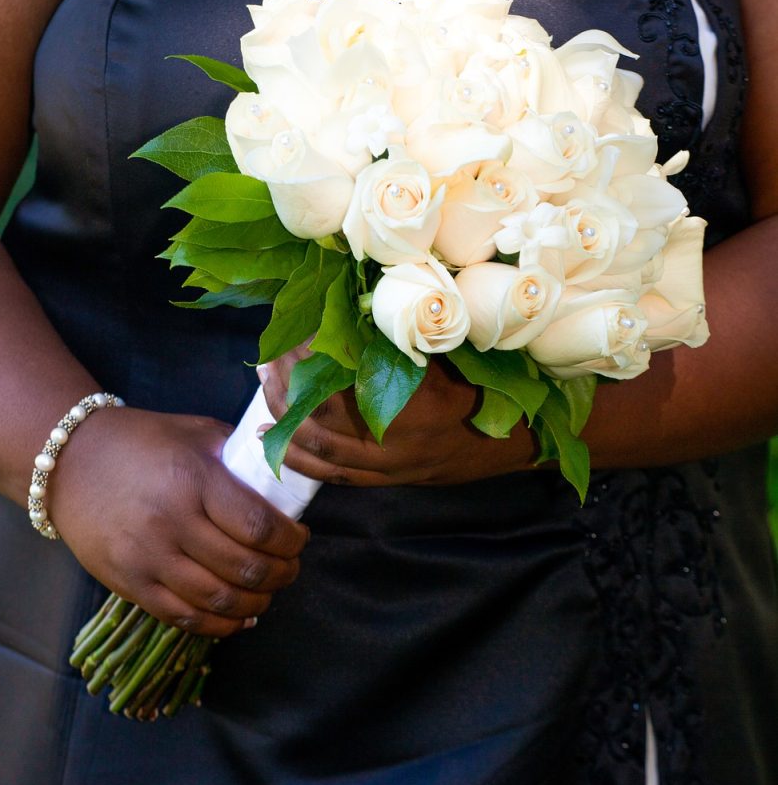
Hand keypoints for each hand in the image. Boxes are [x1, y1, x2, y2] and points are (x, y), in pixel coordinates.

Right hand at [49, 407, 308, 636]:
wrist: (70, 461)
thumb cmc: (144, 442)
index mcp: (195, 480)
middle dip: (282, 574)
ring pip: (220, 600)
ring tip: (267, 591)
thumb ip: (242, 458)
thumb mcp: (198, 434)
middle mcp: (171, 522)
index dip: (291, 541)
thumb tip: (287, 486)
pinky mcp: (130, 584)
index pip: (260, 527)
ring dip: (257, 602)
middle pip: (246, 568)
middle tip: (289, 566)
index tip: (299, 538)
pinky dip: (221, 625)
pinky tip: (239, 616)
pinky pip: (185, 618)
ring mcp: (148, 558)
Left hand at [261, 348, 537, 485]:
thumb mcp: (456, 353)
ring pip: (324, 450)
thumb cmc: (492, 386)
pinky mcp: (391, 480)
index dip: (310, 359)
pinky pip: (336, 475)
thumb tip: (353, 304)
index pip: (344, 383)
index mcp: (418, 404)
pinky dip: (300, 459)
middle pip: (324, 418)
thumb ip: (408, 338)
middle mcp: (402, 442)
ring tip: (266, 389)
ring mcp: (395, 466)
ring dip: (286, 420)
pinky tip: (272, 441)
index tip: (294, 332)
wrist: (519, 440)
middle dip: (290, 388)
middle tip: (269, 359)